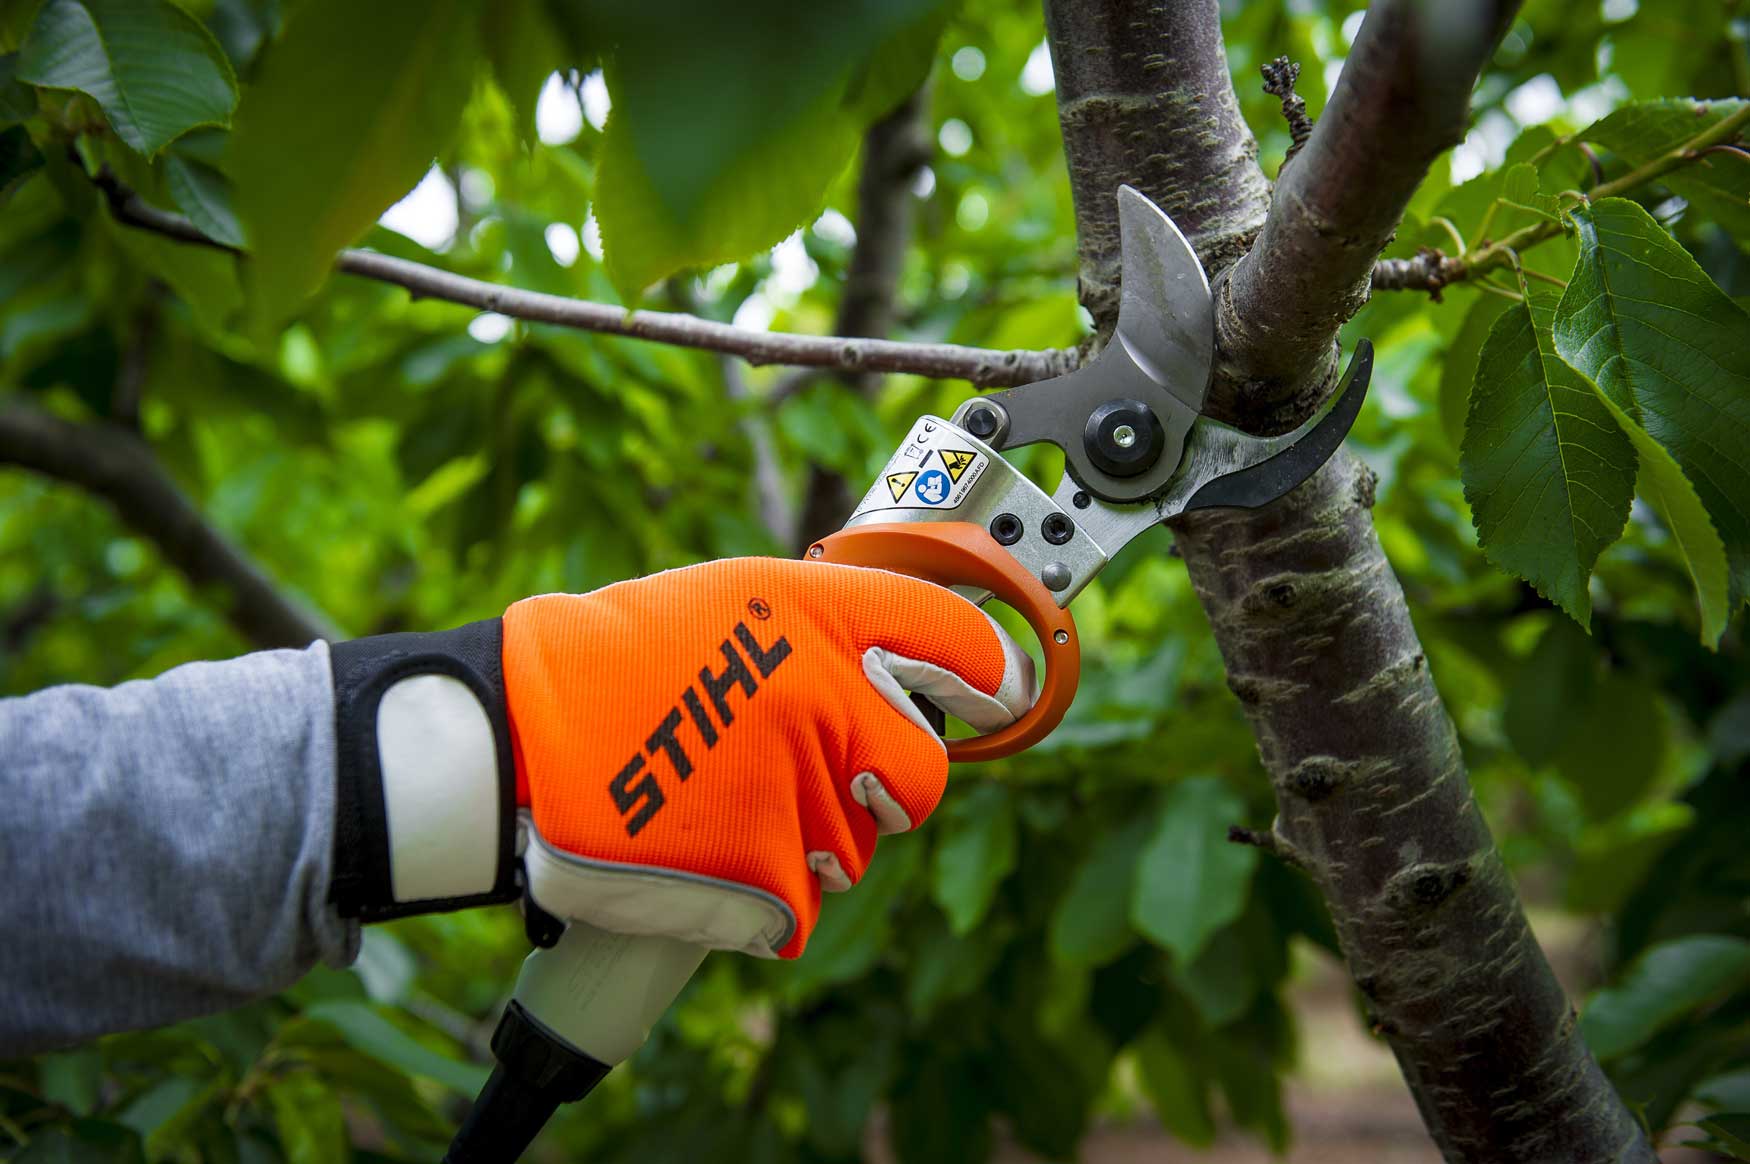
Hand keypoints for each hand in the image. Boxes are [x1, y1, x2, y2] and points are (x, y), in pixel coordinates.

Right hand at [504, 558, 1034, 956]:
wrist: (517, 740)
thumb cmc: (616, 665)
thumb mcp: (730, 604)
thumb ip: (828, 629)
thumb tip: (917, 667)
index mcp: (818, 615)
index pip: (955, 638)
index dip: (990, 672)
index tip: (997, 692)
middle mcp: (826, 699)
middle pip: (919, 777)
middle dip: (881, 786)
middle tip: (812, 775)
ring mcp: (799, 792)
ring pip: (857, 849)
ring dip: (808, 841)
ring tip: (722, 803)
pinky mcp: (766, 879)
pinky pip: (803, 907)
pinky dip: (761, 897)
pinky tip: (705, 856)